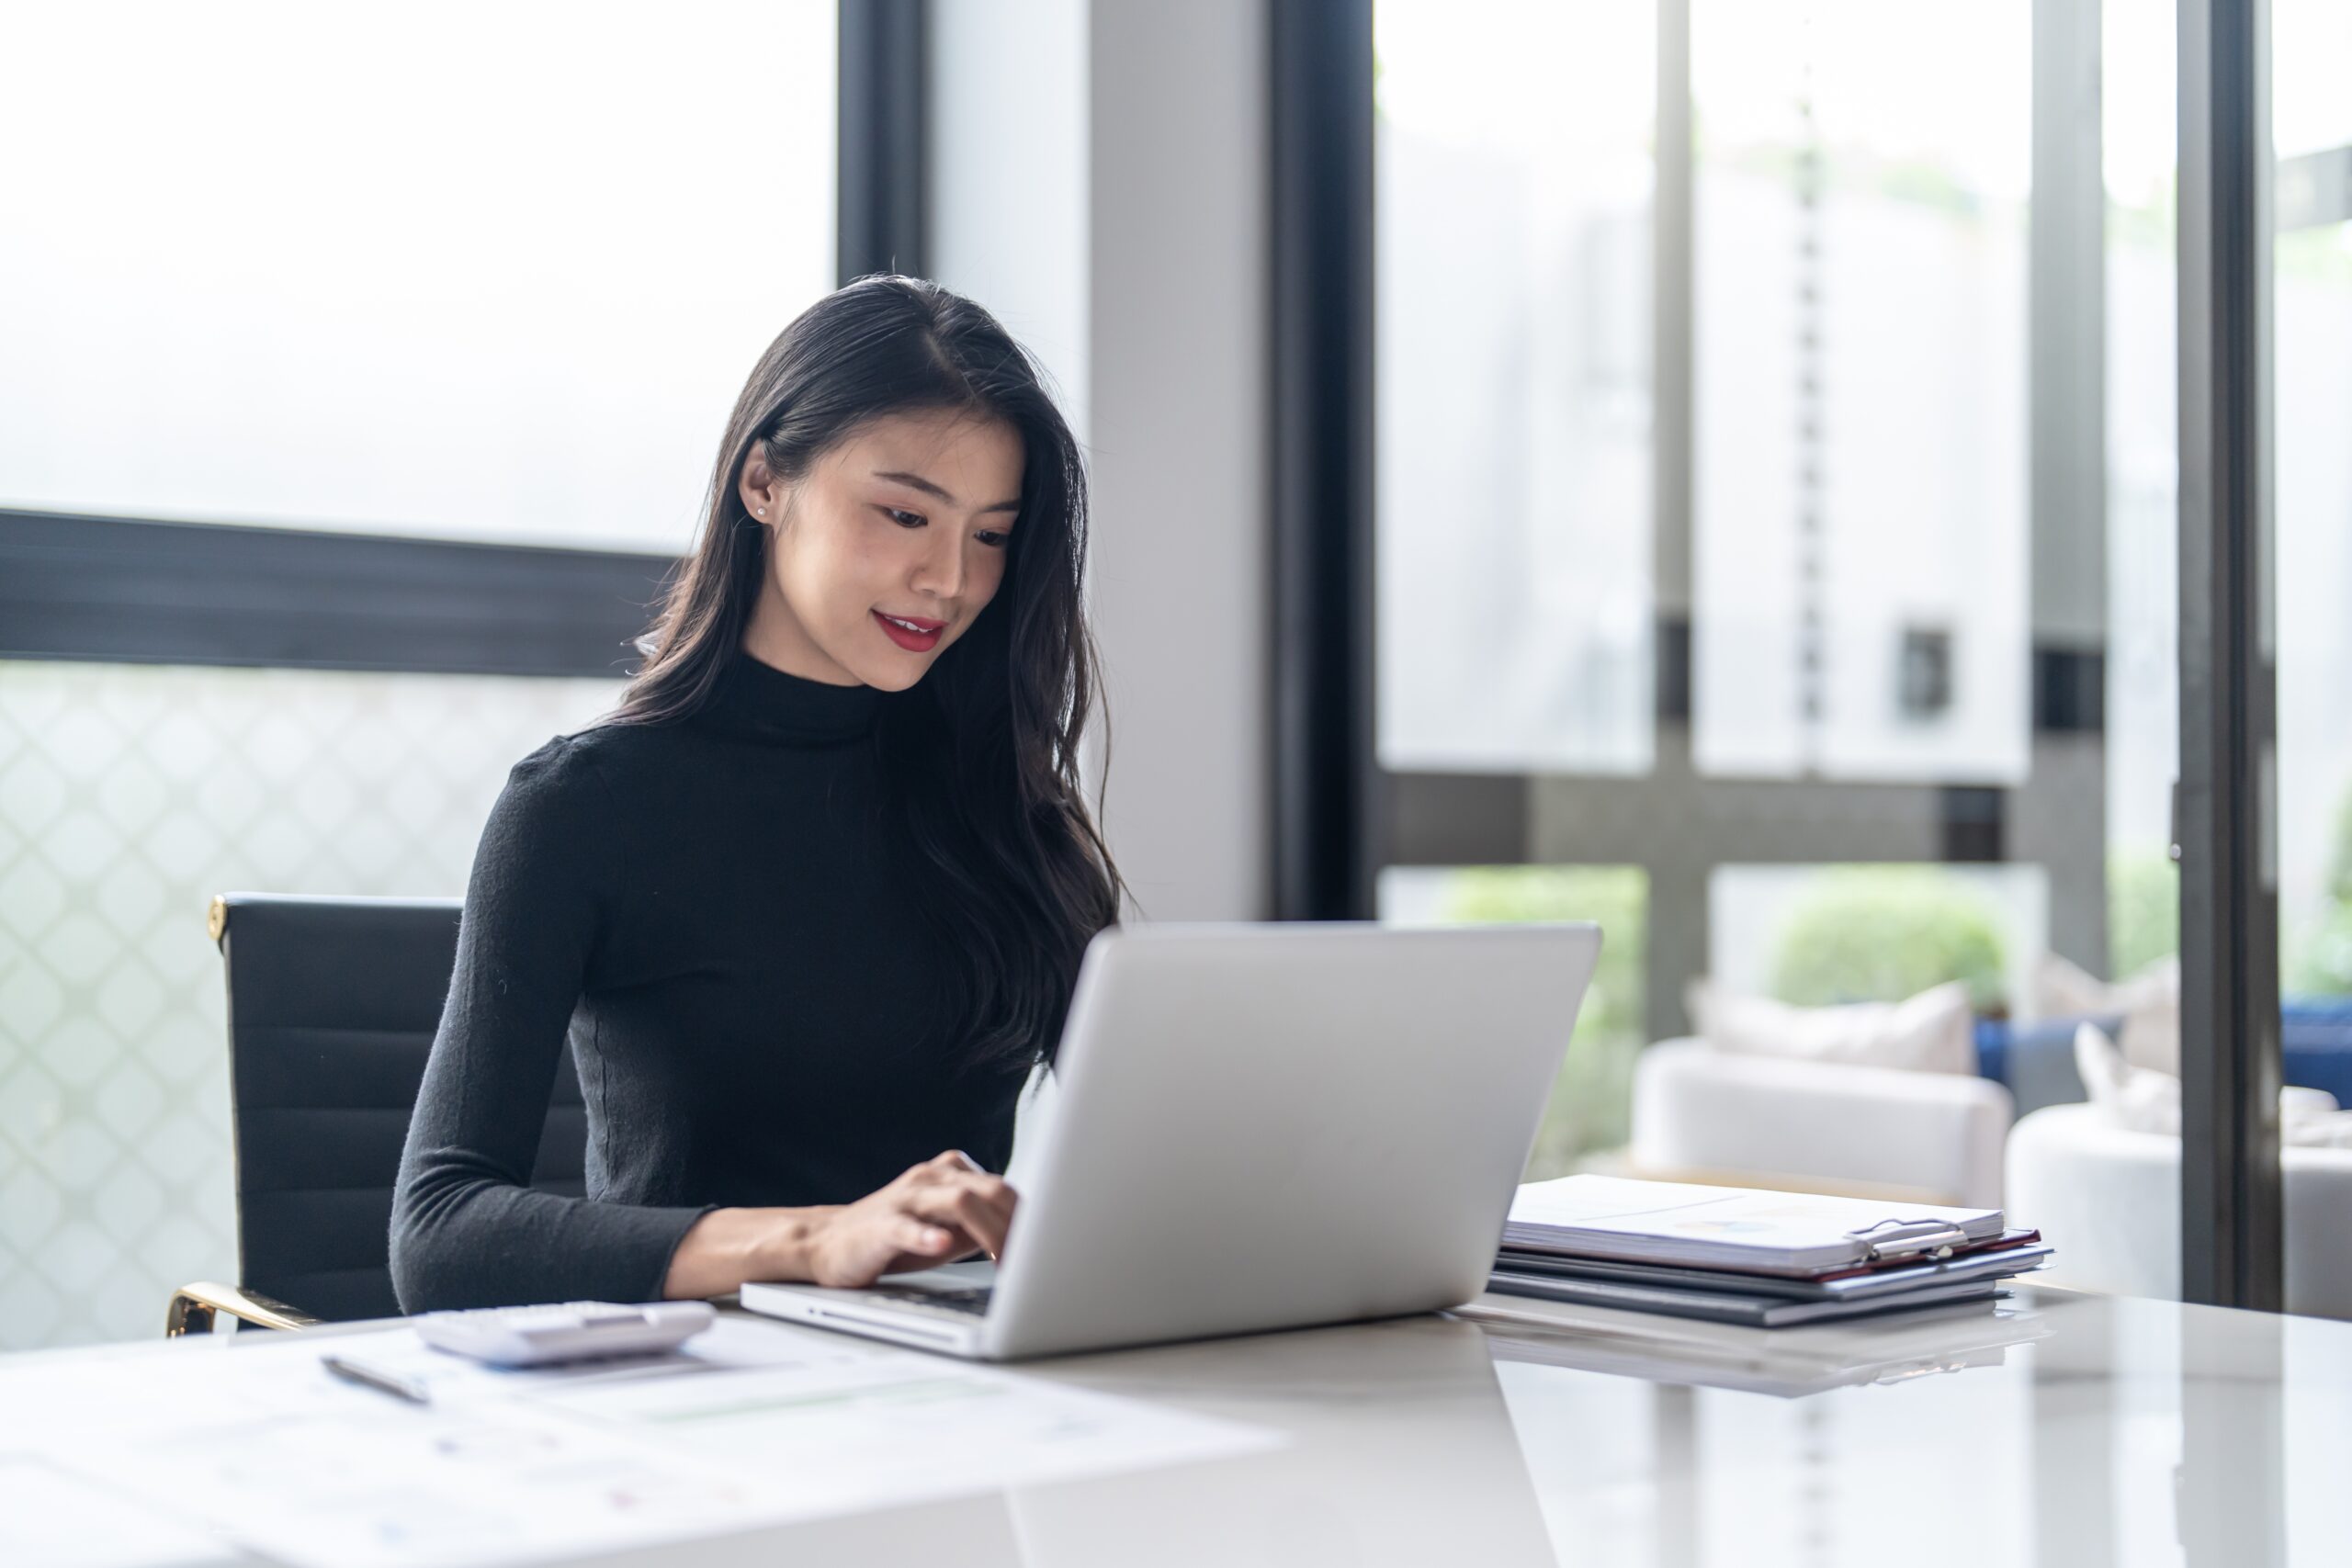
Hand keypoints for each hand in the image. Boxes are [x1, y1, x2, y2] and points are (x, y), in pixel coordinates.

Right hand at [802, 1152, 1017, 1288]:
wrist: (828, 1244)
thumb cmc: (893, 1240)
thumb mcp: (949, 1233)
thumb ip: (985, 1229)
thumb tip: (1033, 1242)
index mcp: (953, 1176)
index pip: (1005, 1190)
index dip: (1031, 1220)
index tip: (1053, 1248)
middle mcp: (933, 1178)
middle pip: (991, 1189)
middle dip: (1019, 1223)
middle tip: (1037, 1260)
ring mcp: (906, 1198)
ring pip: (959, 1200)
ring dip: (990, 1231)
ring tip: (1006, 1257)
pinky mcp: (880, 1225)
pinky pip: (907, 1226)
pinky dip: (927, 1235)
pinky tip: (942, 1245)